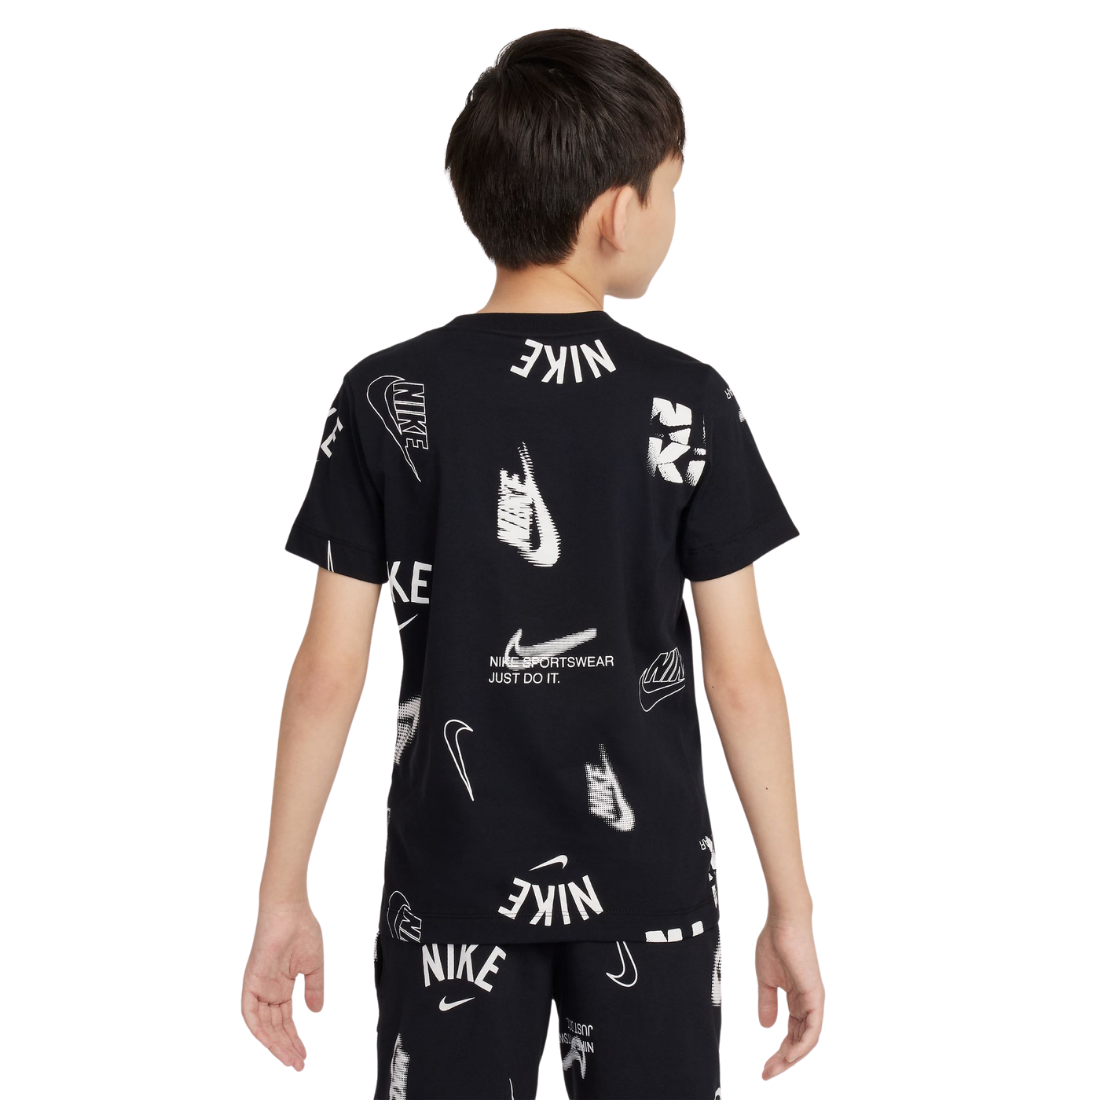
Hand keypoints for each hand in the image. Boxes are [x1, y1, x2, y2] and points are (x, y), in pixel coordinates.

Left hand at [241, 901, 323, 1070]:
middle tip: (298, 1064)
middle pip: (275, 1026)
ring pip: (263, 1024)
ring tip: (290, 1058)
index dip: (294, 1039)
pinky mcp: (252, 981)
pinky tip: (269, 1042)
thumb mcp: (313, 966)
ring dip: (275, 1043)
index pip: (286, 1020)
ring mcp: (259, 986)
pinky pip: (250, 1011)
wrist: (290, 910)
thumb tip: (316, 1012)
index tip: (304, 1055)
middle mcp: (268, 990)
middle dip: (286, 1046)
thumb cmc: (302, 930)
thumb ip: (314, 989)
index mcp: (282, 986)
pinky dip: (258, 1028)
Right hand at [756, 913, 823, 1079]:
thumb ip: (767, 1002)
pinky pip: (813, 1029)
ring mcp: (813, 1000)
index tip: (765, 1066)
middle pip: (800, 1041)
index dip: (779, 1052)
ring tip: (774, 1069)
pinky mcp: (815, 996)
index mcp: (798, 999)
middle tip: (767, 1073)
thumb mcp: (765, 980)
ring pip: (808, 1040)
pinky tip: (789, 1055)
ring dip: (791, 1057)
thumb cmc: (774, 943)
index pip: (792, 1034)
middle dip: (784, 1060)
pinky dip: (802, 1045)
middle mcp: (808, 1003)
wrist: (783, 922)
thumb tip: (766, 1027)